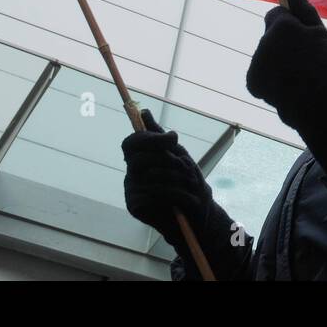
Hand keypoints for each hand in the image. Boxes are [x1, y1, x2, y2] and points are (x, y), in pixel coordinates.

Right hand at [121, 109, 213, 242]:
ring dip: (174, 178)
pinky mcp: (134, 206)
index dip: (150, 139)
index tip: (173, 139)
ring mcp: (130, 189)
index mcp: (139, 158)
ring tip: (190, 183)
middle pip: (138, 158)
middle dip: (166, 160)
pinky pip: (150, 194)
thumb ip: (160, 137)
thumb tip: (144, 111)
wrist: (196, 215)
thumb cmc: (186, 183)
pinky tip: (185, 199)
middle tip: (185, 167)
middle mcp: (131, 172)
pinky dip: (174, 194)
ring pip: (148, 175)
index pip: (131, 143)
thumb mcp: (178, 155)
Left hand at [246, 0, 326, 111]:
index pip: (276, 13)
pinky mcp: (252, 81)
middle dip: (284, 43)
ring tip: (300, 76)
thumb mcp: (320, 32)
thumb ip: (303, 7)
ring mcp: (256, 63)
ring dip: (278, 61)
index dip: (290, 22)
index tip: (301, 33)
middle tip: (306, 58)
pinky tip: (289, 86)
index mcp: (281, 26)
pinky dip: (272, 78)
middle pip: (271, 36)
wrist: (322, 103)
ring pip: (267, 55)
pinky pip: (262, 73)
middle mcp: (263, 42)